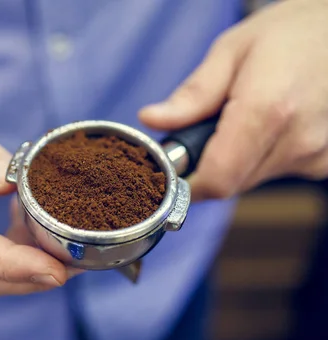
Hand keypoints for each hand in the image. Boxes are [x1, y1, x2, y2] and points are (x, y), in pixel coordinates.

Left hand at [139, 0, 327, 200]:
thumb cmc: (291, 32)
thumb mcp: (232, 50)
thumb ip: (192, 94)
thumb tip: (152, 120)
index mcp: (268, 110)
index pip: (217, 180)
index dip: (187, 183)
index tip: (172, 170)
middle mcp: (297, 140)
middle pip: (231, 182)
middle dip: (208, 164)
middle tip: (208, 127)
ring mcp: (316, 155)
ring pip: (251, 179)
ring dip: (235, 159)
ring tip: (244, 117)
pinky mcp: (324, 163)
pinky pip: (275, 172)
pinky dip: (261, 156)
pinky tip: (270, 124)